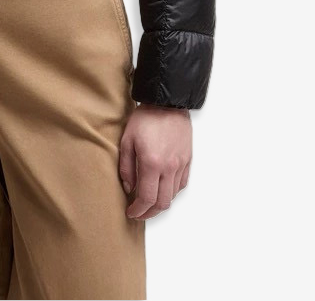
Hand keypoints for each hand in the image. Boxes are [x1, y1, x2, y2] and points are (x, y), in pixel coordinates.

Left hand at [118, 103, 191, 219]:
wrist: (167, 102)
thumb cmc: (145, 118)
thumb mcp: (127, 140)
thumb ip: (126, 167)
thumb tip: (129, 188)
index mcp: (152, 163)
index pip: (146, 198)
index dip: (138, 210)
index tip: (131, 212)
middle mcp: (169, 167)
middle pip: (162, 203)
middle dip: (149, 213)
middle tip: (139, 213)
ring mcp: (180, 164)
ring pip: (173, 196)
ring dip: (160, 203)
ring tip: (149, 201)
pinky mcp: (188, 160)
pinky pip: (182, 184)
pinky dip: (172, 192)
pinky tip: (163, 188)